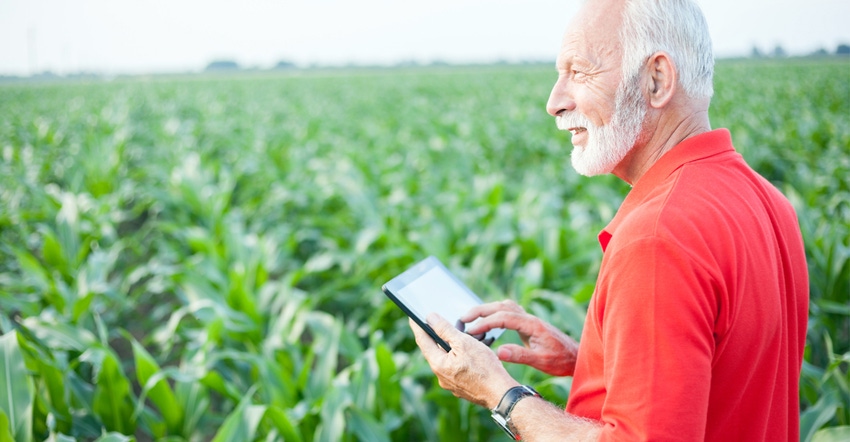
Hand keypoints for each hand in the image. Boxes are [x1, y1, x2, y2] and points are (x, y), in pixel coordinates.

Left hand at [410, 314, 518, 408]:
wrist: (501, 393)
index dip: (417, 326)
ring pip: (445, 359)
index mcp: (438, 364)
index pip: (422, 340)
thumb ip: (445, 329)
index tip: (412, 316)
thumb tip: (431, 318)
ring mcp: (450, 384)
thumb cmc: (485, 368)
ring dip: (448, 347)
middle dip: (434, 336)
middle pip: (433, 350)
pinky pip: (454, 368)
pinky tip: (467, 353)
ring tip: (455, 336)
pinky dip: (457, 357)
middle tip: (432, 323)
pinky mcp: (460, 387)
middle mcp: (440, 376)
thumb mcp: (464, 343)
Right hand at [461, 300, 578, 375]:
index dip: (485, 323)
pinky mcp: (528, 324)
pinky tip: (488, 322)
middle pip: (501, 306)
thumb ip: (520, 355)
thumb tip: (497, 351)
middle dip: (481, 311)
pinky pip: (508, 312)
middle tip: (463, 319)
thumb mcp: (541, 361)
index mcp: (532, 324)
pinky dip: (495, 313)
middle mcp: (529, 318)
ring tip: (470, 319)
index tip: (471, 330)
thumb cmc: (561, 360)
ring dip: (487, 310)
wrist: (576, 357)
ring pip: (504, 306)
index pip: (503, 318)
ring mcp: (529, 319)